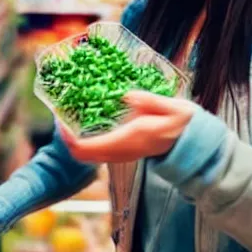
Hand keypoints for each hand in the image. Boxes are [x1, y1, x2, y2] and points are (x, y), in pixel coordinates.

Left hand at [59, 90, 193, 162]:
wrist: (191, 141)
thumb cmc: (182, 123)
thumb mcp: (172, 108)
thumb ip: (150, 101)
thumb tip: (127, 95)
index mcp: (128, 139)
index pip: (87, 147)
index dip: (69, 138)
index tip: (60, 120)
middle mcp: (121, 151)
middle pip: (82, 155)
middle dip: (66, 139)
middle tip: (60, 116)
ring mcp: (121, 154)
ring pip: (88, 155)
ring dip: (74, 139)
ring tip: (69, 116)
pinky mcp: (122, 151)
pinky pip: (96, 151)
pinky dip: (84, 140)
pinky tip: (85, 121)